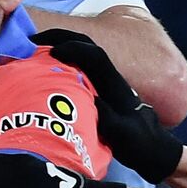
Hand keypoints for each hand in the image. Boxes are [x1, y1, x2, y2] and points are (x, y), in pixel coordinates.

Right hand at [33, 29, 182, 182]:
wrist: (155, 150)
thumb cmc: (139, 143)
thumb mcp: (122, 134)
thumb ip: (106, 116)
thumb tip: (85, 98)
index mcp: (115, 84)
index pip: (94, 55)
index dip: (72, 48)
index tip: (49, 53)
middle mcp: (109, 77)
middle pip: (86, 45)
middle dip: (60, 37)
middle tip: (32, 41)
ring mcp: (105, 82)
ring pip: (82, 53)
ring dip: (59, 45)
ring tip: (33, 51)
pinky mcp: (100, 90)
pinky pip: (79, 66)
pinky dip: (61, 60)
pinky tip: (46, 69)